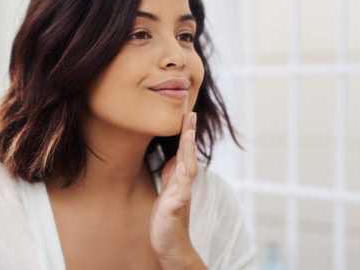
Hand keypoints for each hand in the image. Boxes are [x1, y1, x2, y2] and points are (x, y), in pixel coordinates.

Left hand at [150, 112, 205, 268]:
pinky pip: (180, 192)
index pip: (184, 151)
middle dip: (189, 135)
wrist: (172, 245)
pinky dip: (182, 179)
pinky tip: (183, 168)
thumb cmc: (168, 218)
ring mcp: (181, 196)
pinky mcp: (175, 209)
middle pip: (189, 155)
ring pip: (187, 169)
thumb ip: (173, 173)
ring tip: (188, 134)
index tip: (188, 114)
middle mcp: (183, 184)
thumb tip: (177, 156)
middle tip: (191, 115)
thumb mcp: (168, 190)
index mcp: (180, 178)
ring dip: (188, 151)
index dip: (186, 133)